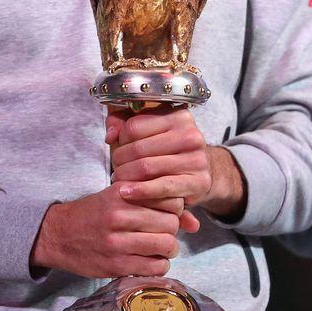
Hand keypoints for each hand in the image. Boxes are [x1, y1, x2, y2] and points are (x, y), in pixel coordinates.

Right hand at [29, 186, 181, 278]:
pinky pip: (154, 268)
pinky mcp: (115, 265)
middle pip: (170, 223)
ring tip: (159, 248)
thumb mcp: (120, 198)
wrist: (58, 234)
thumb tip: (195, 224)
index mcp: (123, 193)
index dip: (174, 208)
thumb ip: (156, 204)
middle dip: (172, 230)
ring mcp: (117, 242)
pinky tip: (149, 260)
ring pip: (166, 246)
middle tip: (163, 233)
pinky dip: (158, 266)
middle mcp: (120, 215)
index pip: (169, 199)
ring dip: (168, 250)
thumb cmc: (95, 213)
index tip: (165, 213)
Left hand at [107, 106, 246, 221]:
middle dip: (120, 162)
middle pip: (139, 149)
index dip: (120, 139)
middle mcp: (191, 135)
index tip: (116, 149)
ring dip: (126, 177)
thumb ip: (124, 124)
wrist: (201, 173)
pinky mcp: (198, 182)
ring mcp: (197, 159)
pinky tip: (127, 193)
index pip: (134, 126)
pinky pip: (163, 186)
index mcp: (179, 116)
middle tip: (115, 170)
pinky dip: (141, 191)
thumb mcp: (150, 131)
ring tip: (119, 182)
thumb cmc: (169, 150)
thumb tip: (110, 135)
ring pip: (147, 168)